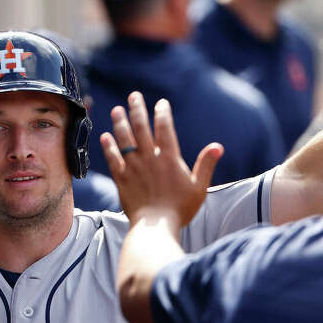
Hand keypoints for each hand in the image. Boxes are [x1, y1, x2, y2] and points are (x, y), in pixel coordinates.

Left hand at [99, 92, 221, 228]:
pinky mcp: (121, 179)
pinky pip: (112, 159)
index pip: (165, 128)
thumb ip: (206, 165)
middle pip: (141, 128)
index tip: (161, 103)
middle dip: (137, 109)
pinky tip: (104, 136)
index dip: (163, 113)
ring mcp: (134, 167)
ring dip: (120, 123)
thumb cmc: (180, 209)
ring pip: (125, 139)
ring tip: (117, 110)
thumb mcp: (199, 187)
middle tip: (133, 96)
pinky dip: (108, 147)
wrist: (156, 227)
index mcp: (169, 158)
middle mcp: (149, 158)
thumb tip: (218, 146)